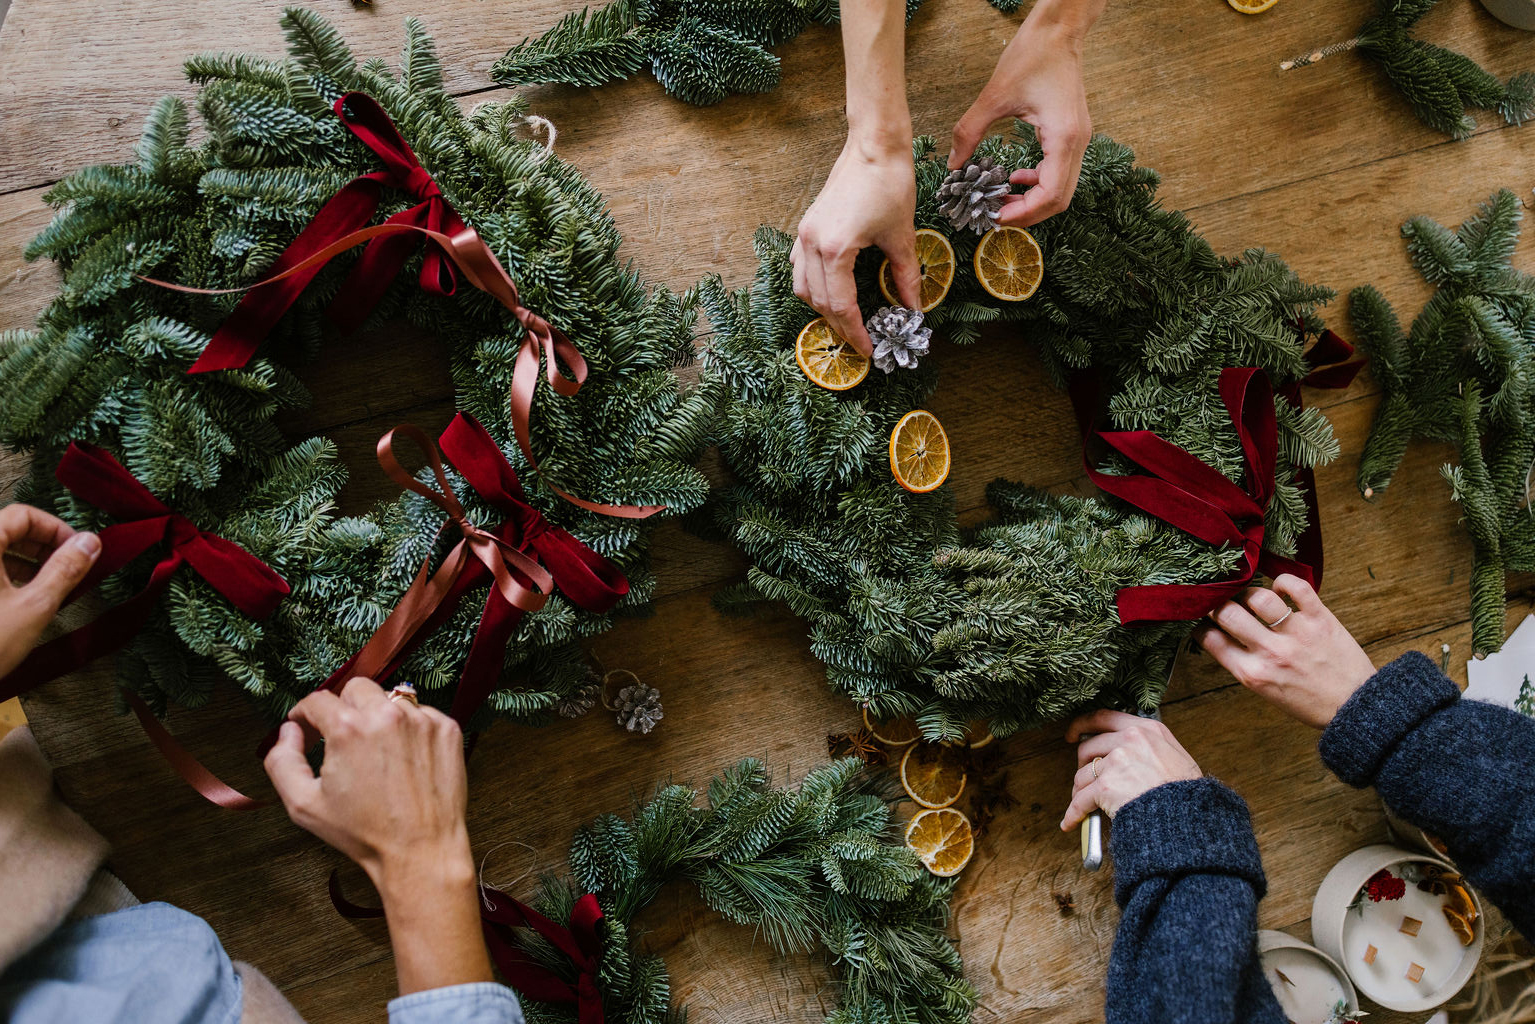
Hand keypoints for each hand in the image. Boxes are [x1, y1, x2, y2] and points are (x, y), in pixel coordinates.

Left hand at [0, 504, 100, 679]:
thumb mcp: (34, 606)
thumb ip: (65, 569)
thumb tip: (91, 542)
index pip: (22, 515)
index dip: (55, 528)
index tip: (79, 550)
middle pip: (7, 529)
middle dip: (42, 545)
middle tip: (70, 568)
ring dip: (26, 562)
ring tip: (50, 587)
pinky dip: (7, 576)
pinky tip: (24, 599)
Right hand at [264, 676, 491, 993]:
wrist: (421, 850)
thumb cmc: (362, 833)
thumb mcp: (303, 804)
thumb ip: (282, 761)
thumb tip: (289, 732)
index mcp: (347, 728)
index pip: (318, 699)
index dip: (306, 712)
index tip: (306, 724)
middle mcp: (386, 714)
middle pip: (357, 689)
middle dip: (344, 708)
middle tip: (343, 737)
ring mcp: (422, 719)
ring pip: (391, 698)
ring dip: (379, 716)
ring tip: (378, 751)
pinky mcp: (448, 729)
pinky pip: (422, 714)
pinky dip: (410, 728)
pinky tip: (405, 759)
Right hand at [792, 137, 921, 355]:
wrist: (873, 145)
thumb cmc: (889, 183)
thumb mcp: (902, 236)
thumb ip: (906, 278)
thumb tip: (914, 309)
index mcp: (835, 250)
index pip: (841, 306)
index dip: (855, 333)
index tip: (868, 349)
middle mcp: (812, 245)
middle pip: (819, 302)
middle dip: (839, 327)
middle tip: (859, 342)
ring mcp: (804, 235)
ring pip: (803, 287)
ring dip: (822, 308)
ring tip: (845, 321)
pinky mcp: (806, 226)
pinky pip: (799, 267)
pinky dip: (812, 285)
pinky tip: (829, 291)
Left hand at [949, 0, 1102, 226]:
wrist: (1059, 30)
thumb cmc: (1033, 55)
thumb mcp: (994, 96)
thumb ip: (969, 132)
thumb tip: (953, 164)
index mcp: (1064, 137)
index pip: (1050, 195)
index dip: (1024, 213)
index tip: (996, 216)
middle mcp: (1077, 143)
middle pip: (1060, 200)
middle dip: (1027, 213)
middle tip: (996, 214)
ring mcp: (1078, 140)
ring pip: (1061, 189)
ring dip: (1033, 200)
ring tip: (1002, 199)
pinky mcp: (1072, 135)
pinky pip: (1059, 172)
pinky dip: (1038, 182)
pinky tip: (1016, 177)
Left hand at [1061, 710, 1201, 829]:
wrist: (1188, 816)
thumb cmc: (1185, 792)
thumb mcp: (1175, 755)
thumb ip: (1150, 746)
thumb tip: (1124, 749)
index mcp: (1147, 729)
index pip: (1105, 717)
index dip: (1083, 724)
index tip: (1073, 734)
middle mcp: (1130, 740)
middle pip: (1088, 748)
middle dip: (1083, 766)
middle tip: (1084, 779)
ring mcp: (1117, 762)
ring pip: (1082, 776)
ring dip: (1080, 792)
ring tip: (1085, 805)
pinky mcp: (1106, 786)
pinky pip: (1081, 801)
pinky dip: (1073, 813)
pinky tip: (1071, 821)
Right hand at [1192, 574, 1376, 729]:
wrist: (1353, 707)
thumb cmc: (1309, 702)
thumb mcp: (1266, 691)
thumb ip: (1244, 665)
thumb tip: (1223, 636)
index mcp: (1253, 674)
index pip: (1211, 640)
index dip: (1199, 624)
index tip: (1200, 618)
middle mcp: (1271, 652)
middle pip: (1227, 614)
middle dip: (1218, 604)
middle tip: (1222, 602)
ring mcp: (1296, 634)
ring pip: (1258, 597)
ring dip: (1249, 592)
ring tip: (1251, 596)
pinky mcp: (1320, 619)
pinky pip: (1296, 587)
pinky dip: (1284, 582)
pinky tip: (1280, 588)